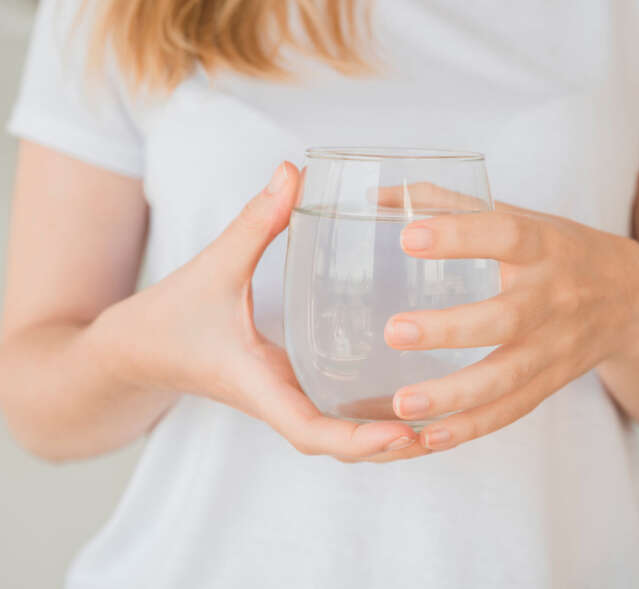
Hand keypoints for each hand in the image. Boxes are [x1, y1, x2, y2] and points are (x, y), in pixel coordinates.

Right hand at [93, 163, 425, 461]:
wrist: (135, 350)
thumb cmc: (170, 316)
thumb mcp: (214, 266)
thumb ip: (255, 221)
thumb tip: (293, 171)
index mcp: (257, 384)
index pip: (308, 429)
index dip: (356, 439)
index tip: (402, 434)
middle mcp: (275, 400)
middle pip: (336, 446)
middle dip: (385, 448)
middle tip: (440, 431)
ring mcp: (282, 400)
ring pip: (336, 438)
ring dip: (381, 441)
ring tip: (437, 426)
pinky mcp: (285, 391)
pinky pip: (330, 418)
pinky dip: (365, 423)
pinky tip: (401, 403)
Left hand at [379, 184, 638, 450]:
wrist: (634, 299)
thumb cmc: (558, 250)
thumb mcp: (520, 216)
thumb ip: (450, 203)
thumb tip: (379, 196)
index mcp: (543, 246)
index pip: (505, 236)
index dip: (459, 236)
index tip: (407, 237)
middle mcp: (553, 298)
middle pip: (506, 318)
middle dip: (451, 329)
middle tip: (394, 331)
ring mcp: (555, 347)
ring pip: (507, 377)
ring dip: (454, 395)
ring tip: (402, 404)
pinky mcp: (551, 381)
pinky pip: (512, 410)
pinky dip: (472, 427)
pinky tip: (430, 437)